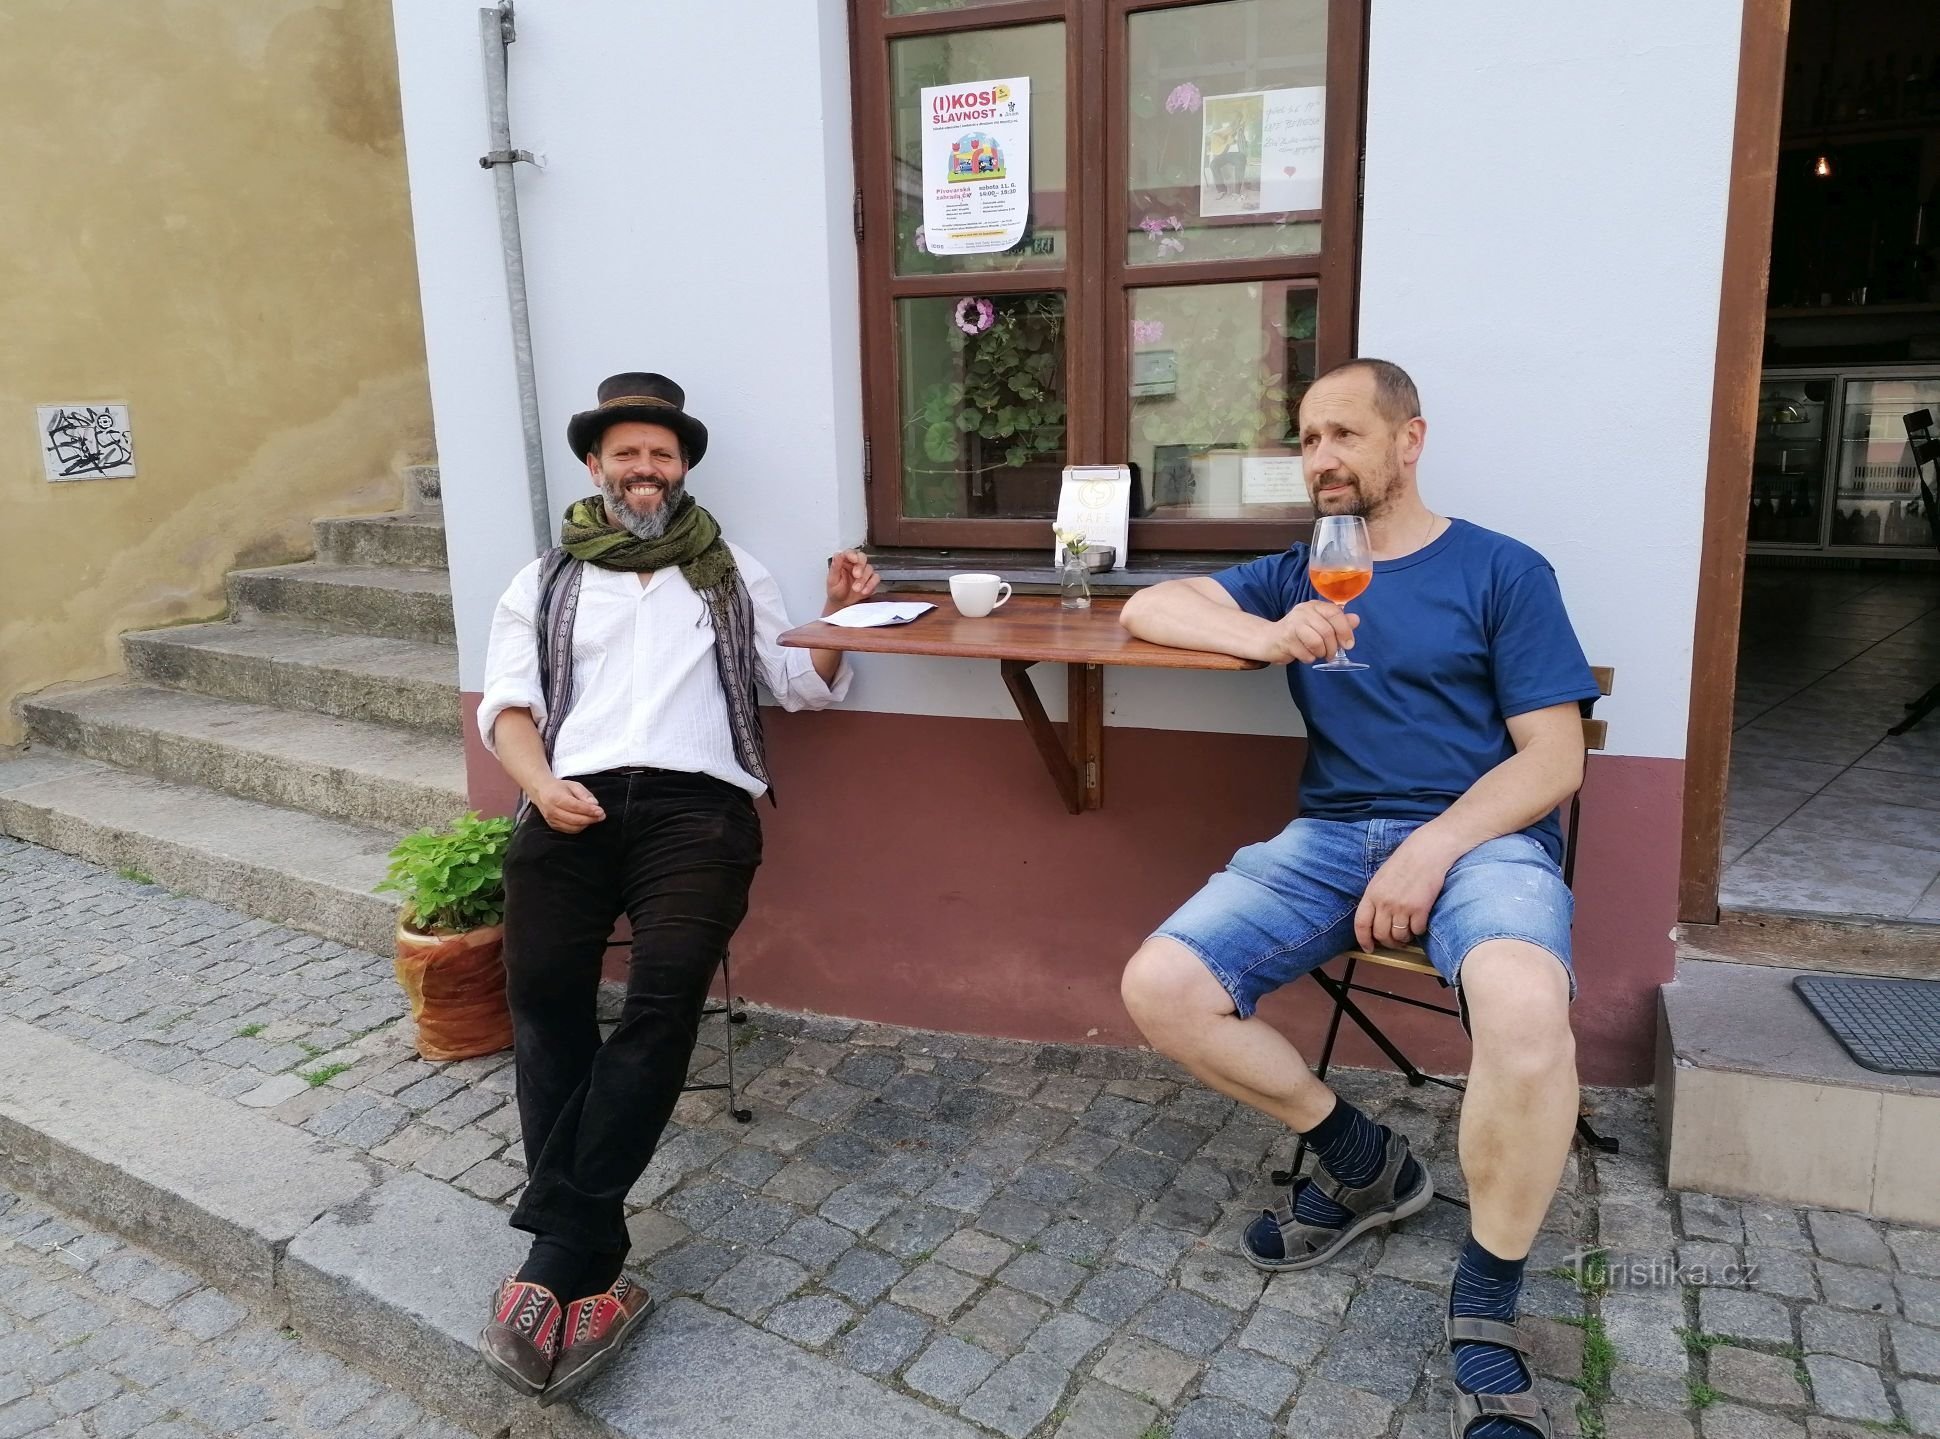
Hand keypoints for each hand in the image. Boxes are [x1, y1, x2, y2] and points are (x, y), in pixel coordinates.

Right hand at [532, 778, 604, 833]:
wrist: (541, 792)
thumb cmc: (559, 788)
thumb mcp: (573, 785)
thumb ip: (585, 794)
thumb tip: (595, 804)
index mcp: (556, 798)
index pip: (575, 807)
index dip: (589, 810)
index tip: (601, 811)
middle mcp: (552, 811)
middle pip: (575, 819)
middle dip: (590, 819)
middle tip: (602, 816)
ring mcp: (551, 820)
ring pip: (573, 827)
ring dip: (587, 824)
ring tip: (595, 818)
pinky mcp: (553, 826)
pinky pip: (569, 830)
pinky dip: (580, 827)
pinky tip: (586, 821)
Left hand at [824, 549, 880, 611]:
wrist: (842, 604)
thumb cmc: (836, 591)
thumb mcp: (832, 580)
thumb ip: (835, 567)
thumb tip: (838, 554)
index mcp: (844, 561)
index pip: (849, 552)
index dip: (852, 554)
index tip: (853, 559)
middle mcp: (855, 564)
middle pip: (862, 557)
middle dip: (860, 566)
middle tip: (856, 575)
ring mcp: (864, 572)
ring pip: (869, 568)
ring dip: (863, 579)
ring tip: (856, 589)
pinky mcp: (871, 580)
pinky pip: (876, 578)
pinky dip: (871, 584)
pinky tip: (864, 591)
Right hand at [1259, 600, 1358, 664]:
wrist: (1269, 639)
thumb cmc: (1298, 632)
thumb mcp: (1319, 624)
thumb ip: (1338, 622)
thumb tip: (1356, 619)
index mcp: (1314, 606)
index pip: (1335, 613)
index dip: (1345, 630)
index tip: (1348, 644)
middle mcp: (1304, 612)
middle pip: (1327, 631)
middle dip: (1332, 647)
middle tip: (1330, 655)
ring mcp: (1293, 624)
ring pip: (1317, 642)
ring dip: (1320, 653)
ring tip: (1317, 654)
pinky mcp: (1286, 639)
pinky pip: (1306, 653)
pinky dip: (1309, 658)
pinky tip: (1304, 654)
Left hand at [1355, 830, 1456, 951]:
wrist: (1428, 851)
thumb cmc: (1405, 861)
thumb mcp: (1381, 877)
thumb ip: (1376, 897)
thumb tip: (1375, 918)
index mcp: (1371, 894)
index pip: (1361, 924)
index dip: (1363, 940)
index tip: (1369, 948)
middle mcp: (1384, 903)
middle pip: (1380, 934)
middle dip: (1387, 942)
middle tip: (1394, 941)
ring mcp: (1402, 907)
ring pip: (1399, 936)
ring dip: (1403, 939)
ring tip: (1408, 934)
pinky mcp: (1420, 909)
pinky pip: (1417, 931)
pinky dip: (1418, 931)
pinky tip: (1420, 924)